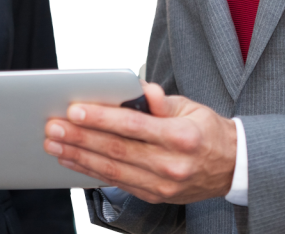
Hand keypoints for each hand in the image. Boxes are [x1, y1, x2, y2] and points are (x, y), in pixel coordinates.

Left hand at [43, 82, 236, 204]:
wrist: (231, 166)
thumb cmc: (207, 130)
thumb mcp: (191, 107)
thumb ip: (162, 101)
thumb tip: (141, 88)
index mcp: (181, 136)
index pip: (133, 125)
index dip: (101, 117)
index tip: (75, 109)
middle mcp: (171, 164)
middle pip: (116, 149)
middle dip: (80, 137)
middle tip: (53, 126)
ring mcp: (162, 184)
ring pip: (112, 170)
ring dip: (78, 156)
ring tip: (54, 143)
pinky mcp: (154, 195)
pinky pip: (117, 183)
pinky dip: (90, 172)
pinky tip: (72, 160)